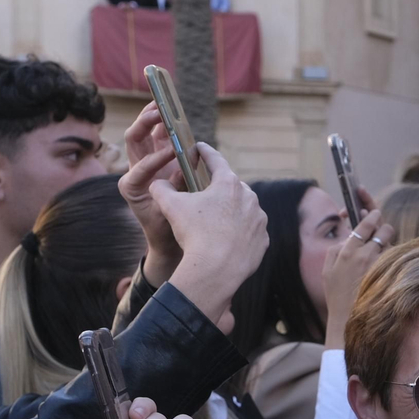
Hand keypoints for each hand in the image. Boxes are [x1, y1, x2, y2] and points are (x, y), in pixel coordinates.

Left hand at [118, 103, 186, 284]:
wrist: (165, 239)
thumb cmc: (165, 229)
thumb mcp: (169, 212)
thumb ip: (175, 187)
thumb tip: (185, 161)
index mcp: (131, 186)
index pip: (142, 166)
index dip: (157, 159)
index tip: (174, 154)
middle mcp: (134, 171)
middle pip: (134, 139)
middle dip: (144, 123)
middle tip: (159, 110)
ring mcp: (144, 163)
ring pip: (143, 133)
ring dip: (150, 116)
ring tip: (162, 101)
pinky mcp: (156, 160)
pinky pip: (157, 136)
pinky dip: (163, 123)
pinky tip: (171, 111)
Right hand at [151, 145, 268, 322]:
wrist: (216, 270)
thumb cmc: (194, 234)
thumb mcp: (171, 207)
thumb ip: (161, 189)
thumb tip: (156, 183)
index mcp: (228, 184)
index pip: (216, 160)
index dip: (205, 152)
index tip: (199, 148)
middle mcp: (249, 198)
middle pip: (232, 186)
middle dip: (219, 188)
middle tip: (206, 194)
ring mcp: (259, 220)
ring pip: (244, 209)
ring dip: (232, 211)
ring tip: (216, 222)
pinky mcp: (263, 240)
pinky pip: (250, 232)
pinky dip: (240, 233)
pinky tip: (228, 240)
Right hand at [323, 208, 395, 347]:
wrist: (347, 319)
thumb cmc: (336, 295)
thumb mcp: (327, 271)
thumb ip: (335, 250)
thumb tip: (347, 237)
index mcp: (347, 252)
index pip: (364, 225)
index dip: (371, 216)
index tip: (374, 212)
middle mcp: (364, 255)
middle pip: (383, 230)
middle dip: (385, 228)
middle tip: (382, 231)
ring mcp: (378, 266)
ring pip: (392, 244)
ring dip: (389, 244)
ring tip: (383, 250)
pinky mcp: (389, 276)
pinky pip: (395, 259)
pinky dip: (393, 259)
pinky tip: (388, 266)